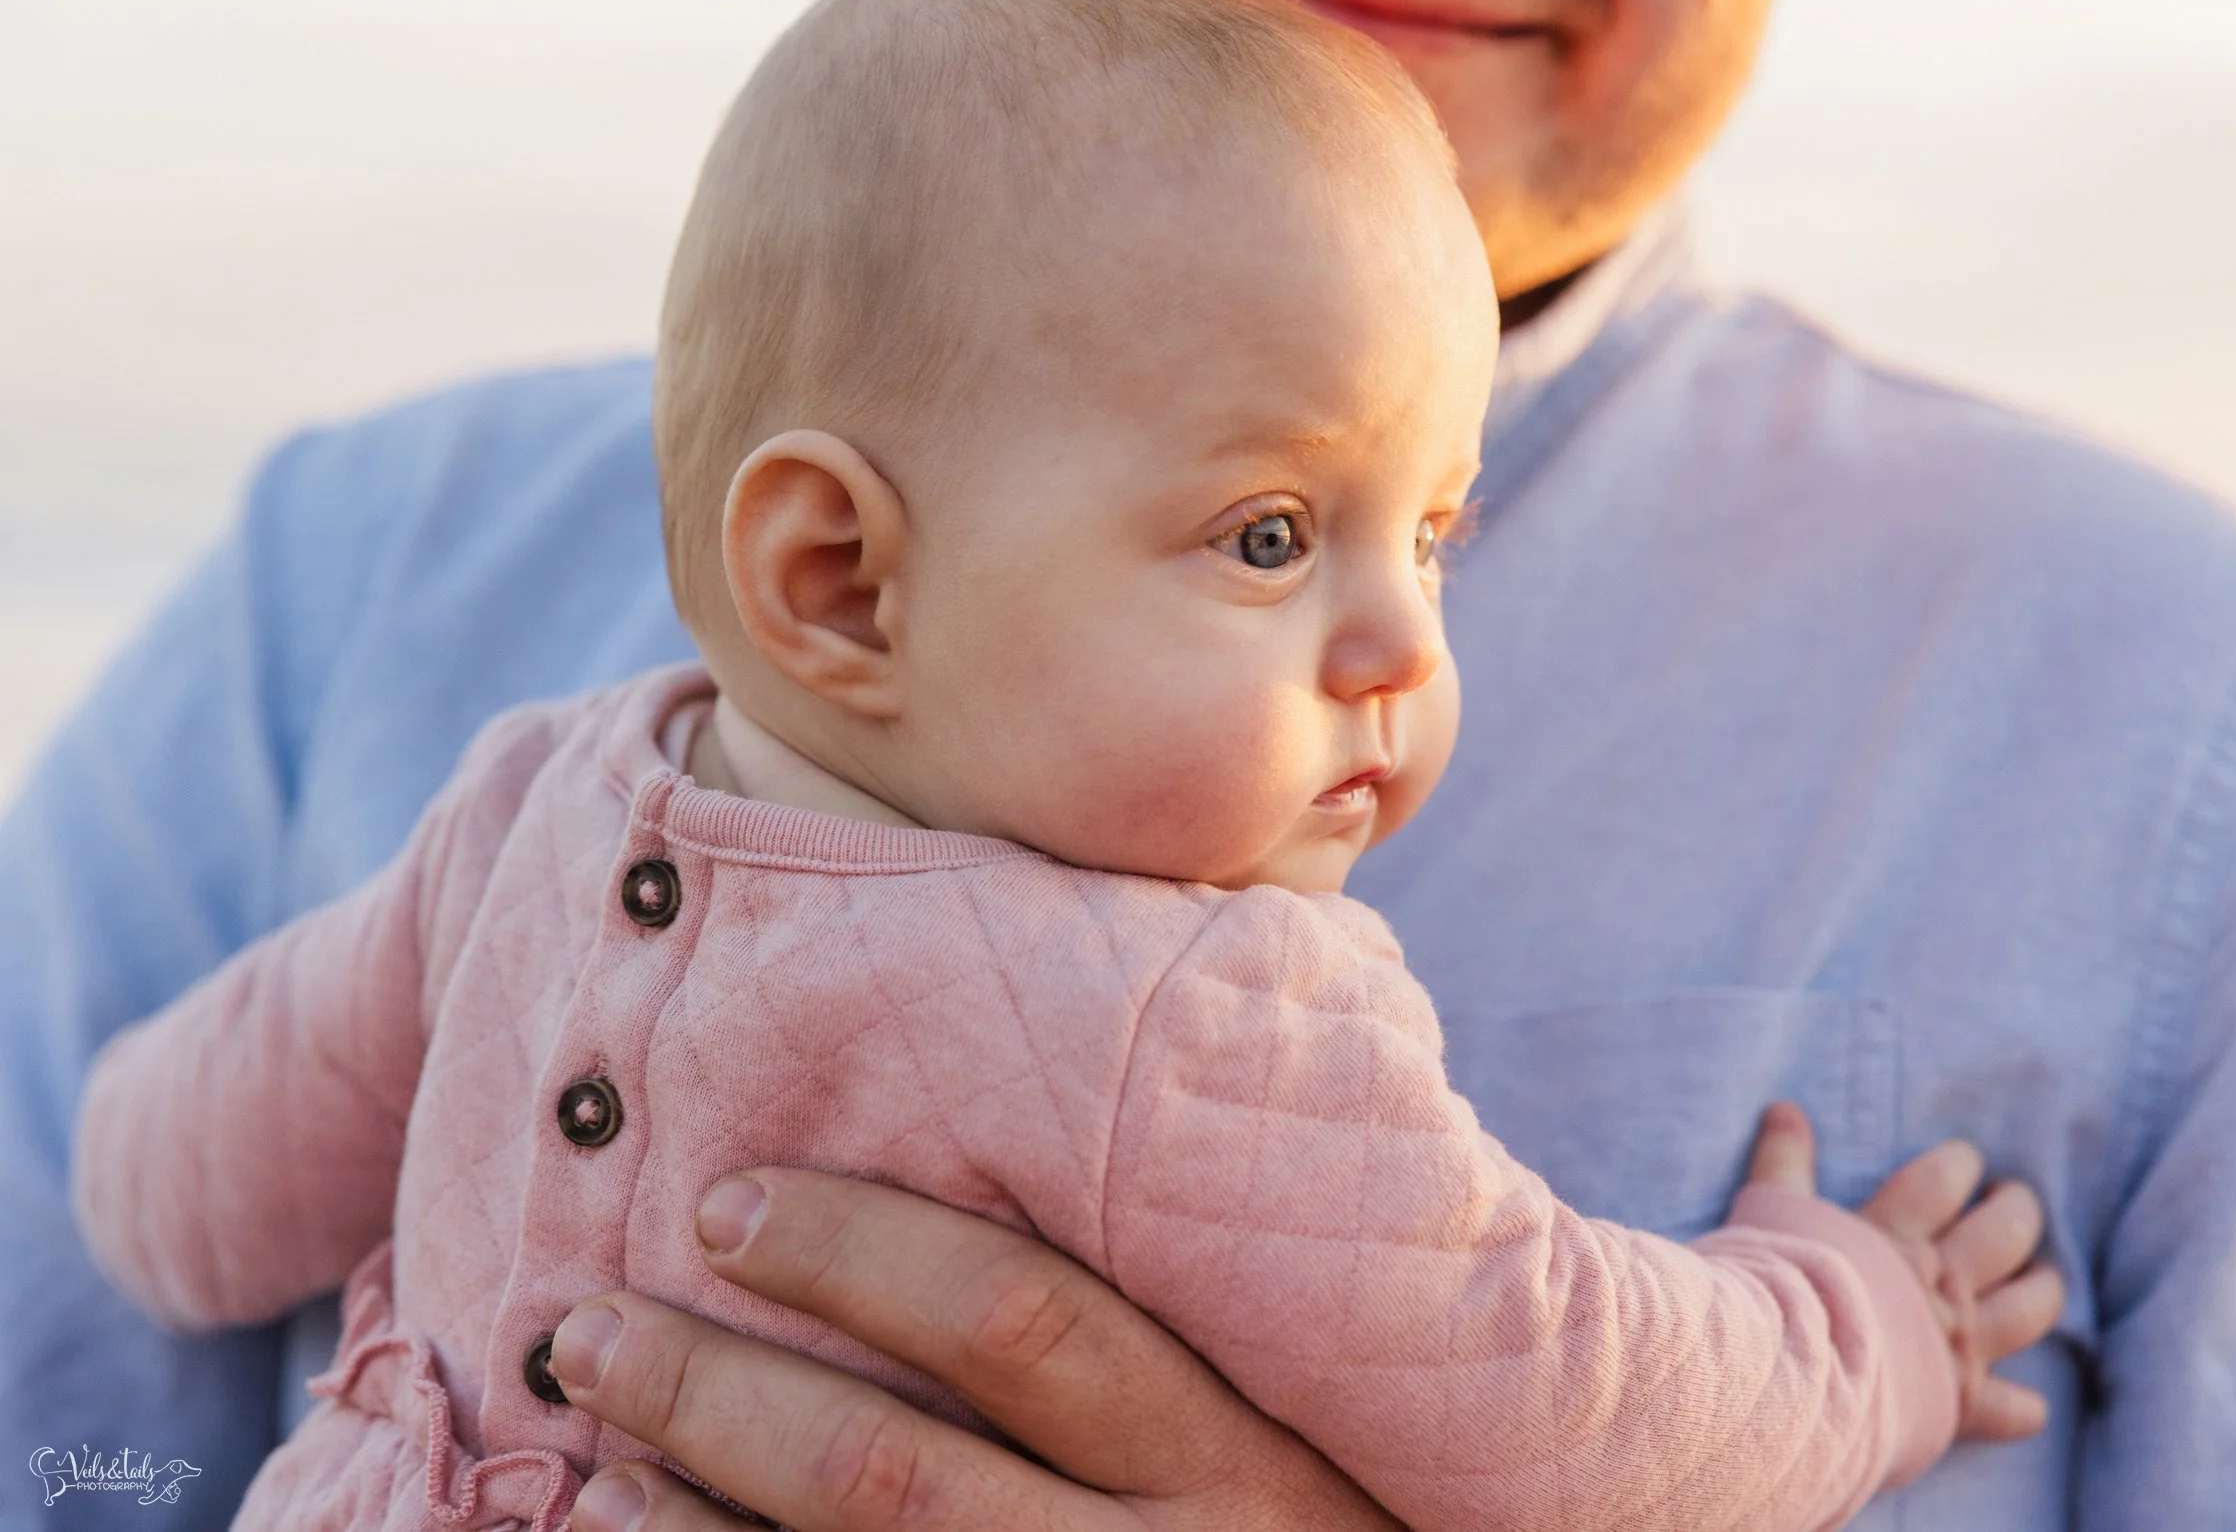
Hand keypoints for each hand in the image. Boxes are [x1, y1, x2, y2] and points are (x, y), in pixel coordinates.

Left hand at [548, 1168, 1400, 1531]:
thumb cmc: (1358, 1503)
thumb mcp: (1328, 1394)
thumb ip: (1225, 1273)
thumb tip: (1096, 1039)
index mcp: (1242, 1441)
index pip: (1025, 1321)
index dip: (863, 1256)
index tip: (730, 1204)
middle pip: (895, 1475)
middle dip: (718, 1396)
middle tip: (589, 1330)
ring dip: (691, 1523)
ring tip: (589, 1452)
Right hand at [1746, 1102, 2064, 1440]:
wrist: (1786, 1371)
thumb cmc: (1773, 1288)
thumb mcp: (1769, 1210)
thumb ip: (1783, 1161)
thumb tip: (1783, 1108)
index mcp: (1895, 1236)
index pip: (1944, 1181)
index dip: (1960, 1164)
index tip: (1966, 1160)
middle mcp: (1938, 1283)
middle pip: (2005, 1234)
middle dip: (2018, 1211)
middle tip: (2014, 1201)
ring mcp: (1956, 1342)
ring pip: (2029, 1308)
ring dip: (2043, 1290)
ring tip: (2042, 1277)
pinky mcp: (1958, 1401)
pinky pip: (2012, 1410)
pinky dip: (2023, 1408)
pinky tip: (2029, 1407)